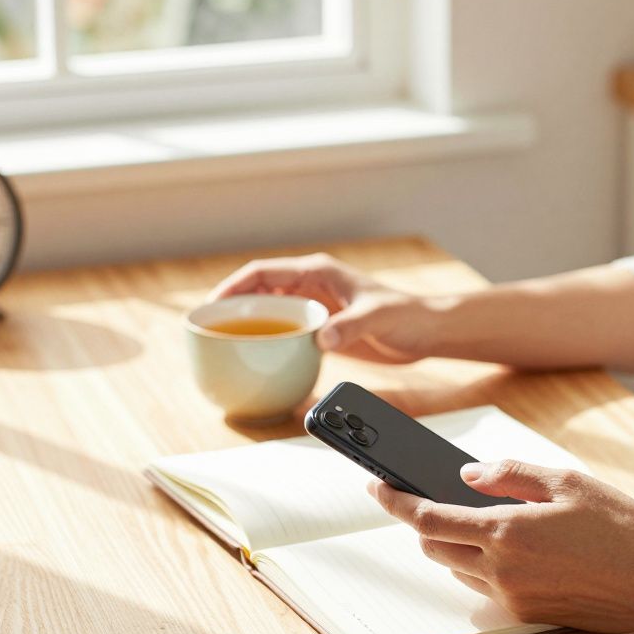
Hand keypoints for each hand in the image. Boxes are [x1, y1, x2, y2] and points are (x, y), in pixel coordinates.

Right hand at [209, 253, 440, 363]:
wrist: (426, 330)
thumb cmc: (406, 315)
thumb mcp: (377, 319)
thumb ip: (349, 326)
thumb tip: (321, 340)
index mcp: (318, 272)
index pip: (263, 273)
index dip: (233, 286)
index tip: (212, 305)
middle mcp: (312, 286)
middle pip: (259, 291)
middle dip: (231, 306)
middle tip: (207, 329)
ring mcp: (316, 306)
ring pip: (270, 311)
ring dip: (247, 325)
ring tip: (222, 345)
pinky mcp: (322, 326)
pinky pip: (286, 331)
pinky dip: (269, 341)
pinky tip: (256, 360)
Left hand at [367, 459, 633, 633]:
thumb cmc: (622, 528)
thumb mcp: (567, 481)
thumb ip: (511, 475)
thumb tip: (468, 475)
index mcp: (506, 532)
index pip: (428, 518)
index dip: (395, 501)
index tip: (377, 486)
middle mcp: (501, 571)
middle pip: (434, 548)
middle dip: (425, 522)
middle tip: (434, 497)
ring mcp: (513, 598)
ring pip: (459, 570)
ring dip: (456, 544)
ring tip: (485, 518)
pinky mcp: (528, 615)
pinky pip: (487, 588)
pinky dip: (485, 564)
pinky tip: (516, 546)